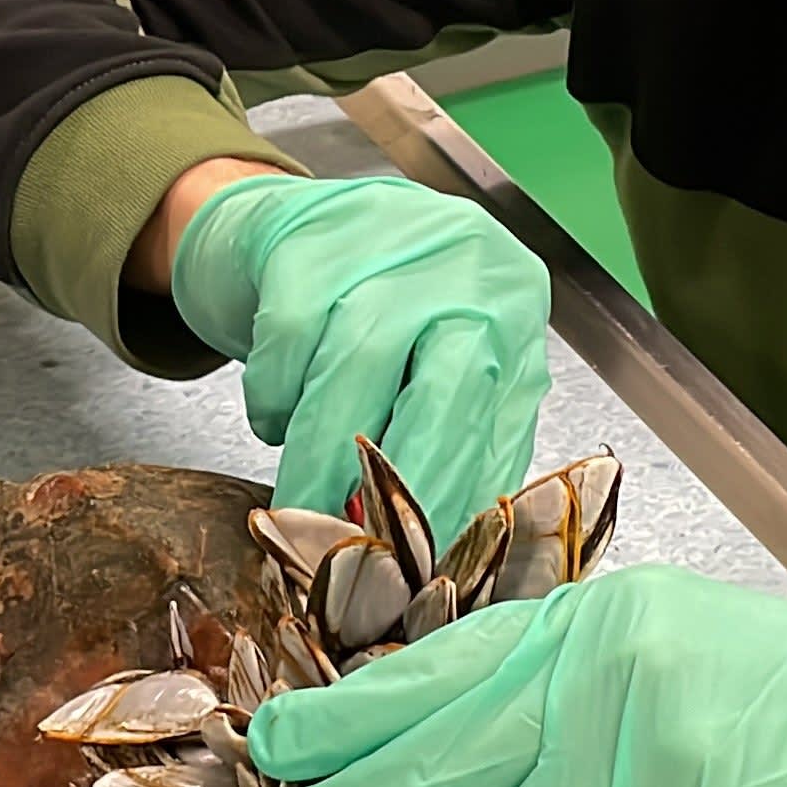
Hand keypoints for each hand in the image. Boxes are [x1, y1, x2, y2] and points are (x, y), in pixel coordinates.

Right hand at [162, 171, 551, 533]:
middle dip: (397, 484)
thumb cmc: (383, 305)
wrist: (300, 221)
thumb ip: (462, 438)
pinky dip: (275, 400)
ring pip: (354, 370)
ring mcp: (388, 242)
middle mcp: (464, 264)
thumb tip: (452, 543)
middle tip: (357, 546)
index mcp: (512, 306)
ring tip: (300, 504)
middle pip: (442, 388)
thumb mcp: (446, 361)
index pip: (496, 419)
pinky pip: (287, 344)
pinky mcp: (307, 240)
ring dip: (318, 458)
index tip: (421, 565)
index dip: (453, 499)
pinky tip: (280, 413)